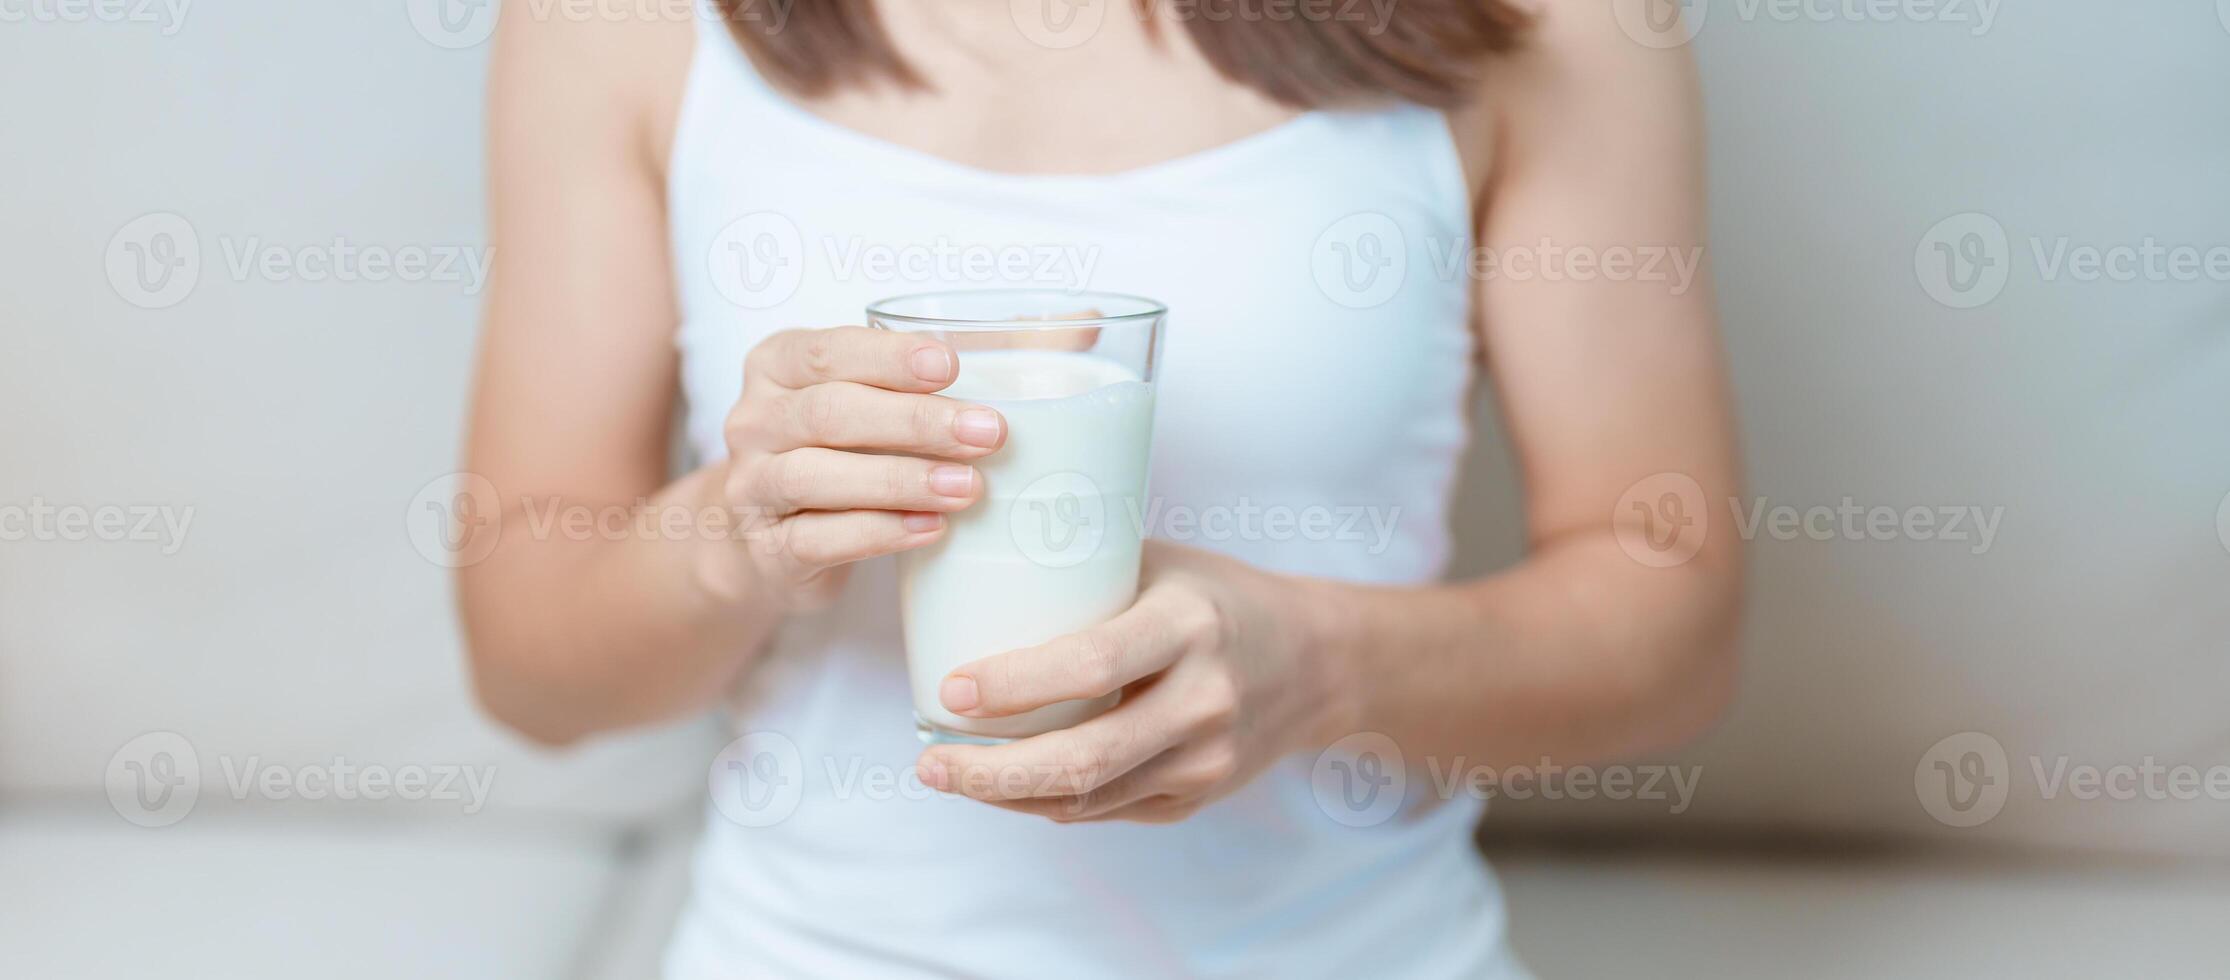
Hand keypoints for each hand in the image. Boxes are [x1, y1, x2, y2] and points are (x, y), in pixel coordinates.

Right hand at [703, 326, 1006, 610]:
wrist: (768, 543)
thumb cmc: (833, 453)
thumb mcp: (862, 402)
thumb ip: (924, 376)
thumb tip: (1042, 340)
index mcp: (776, 366)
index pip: (829, 352)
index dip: (889, 358)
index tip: (951, 366)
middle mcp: (754, 422)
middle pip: (829, 412)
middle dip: (914, 422)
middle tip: (986, 432)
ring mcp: (752, 487)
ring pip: (817, 476)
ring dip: (901, 480)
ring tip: (967, 486)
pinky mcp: (767, 549)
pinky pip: (819, 539)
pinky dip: (880, 532)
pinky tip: (931, 528)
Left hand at [915, 541, 1349, 822]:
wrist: (1316, 662)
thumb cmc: (1215, 596)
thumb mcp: (1161, 564)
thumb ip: (1083, 573)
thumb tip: (968, 562)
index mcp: (1190, 624)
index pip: (1093, 663)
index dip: (1014, 684)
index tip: (950, 687)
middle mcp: (1204, 698)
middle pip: (1085, 757)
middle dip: (992, 769)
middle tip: (930, 759)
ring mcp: (1205, 759)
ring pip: (1088, 798)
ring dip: (1006, 794)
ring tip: (947, 771)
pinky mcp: (1198, 797)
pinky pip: (1105, 809)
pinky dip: (1045, 800)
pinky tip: (1002, 782)